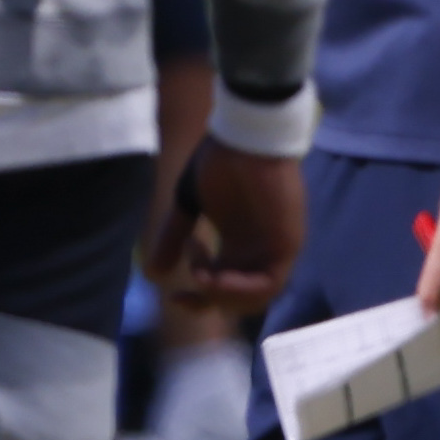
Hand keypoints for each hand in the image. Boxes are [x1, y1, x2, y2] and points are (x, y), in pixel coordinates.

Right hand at [153, 139, 308, 313]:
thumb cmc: (219, 162)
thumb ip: (174, 236)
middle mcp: (257, 253)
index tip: (173, 296)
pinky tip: (215, 276)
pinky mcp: (286, 243)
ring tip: (202, 277)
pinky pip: (269, 282)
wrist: (245, 137)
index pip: (223, 288)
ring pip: (258, 298)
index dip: (198, 300)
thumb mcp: (188, 203)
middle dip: (209, 302)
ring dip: (224, 296)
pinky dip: (241, 288)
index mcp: (237, 245)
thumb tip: (153, 273)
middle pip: (241, 300)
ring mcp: (274, 250)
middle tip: (185, 292)